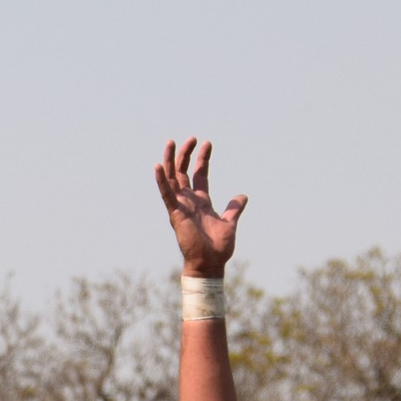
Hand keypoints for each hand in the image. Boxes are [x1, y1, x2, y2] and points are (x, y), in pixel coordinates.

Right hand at [154, 138, 245, 277]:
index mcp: (201, 201)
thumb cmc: (218, 247)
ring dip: (171, 161)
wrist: (210, 263)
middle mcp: (188, 201)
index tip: (206, 143)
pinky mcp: (175, 213)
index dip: (202, 158)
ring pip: (172, 178)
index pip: (199, 174)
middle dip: (185, 154)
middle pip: (183, 172)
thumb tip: (243, 196)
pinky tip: (158, 166)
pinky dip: (161, 180)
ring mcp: (180, 206)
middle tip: (191, 138)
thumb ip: (234, 208)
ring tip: (171, 142)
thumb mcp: (229, 223)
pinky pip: (166, 194)